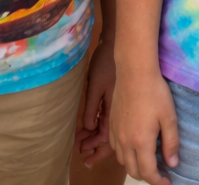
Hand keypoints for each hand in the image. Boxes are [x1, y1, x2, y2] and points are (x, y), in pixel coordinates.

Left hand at [76, 37, 115, 167]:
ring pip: (108, 128)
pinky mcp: (116, 99)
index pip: (105, 138)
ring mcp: (118, 105)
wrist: (116, 44)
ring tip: (81, 140)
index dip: (95, 148)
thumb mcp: (95, 86)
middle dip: (95, 146)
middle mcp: (118, 111)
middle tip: (81, 150)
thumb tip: (89, 127)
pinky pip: (108, 119)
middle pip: (108, 137)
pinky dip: (98, 125)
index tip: (83, 154)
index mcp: (114, 110)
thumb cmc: (105, 63)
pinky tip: (90, 126)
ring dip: (95, 136)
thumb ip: (92, 108)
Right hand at [111, 64, 178, 184]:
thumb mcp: (169, 117)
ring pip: (123, 161)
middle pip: (133, 171)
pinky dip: (125, 154)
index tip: (167, 182)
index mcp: (141, 142)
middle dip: (147, 176)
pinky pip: (115, 148)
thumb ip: (171, 143)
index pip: (148, 173)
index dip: (158, 181)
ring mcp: (116, 133)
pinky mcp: (111, 124)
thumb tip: (172, 163)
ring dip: (135, 165)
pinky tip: (135, 145)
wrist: (134, 71)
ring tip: (148, 159)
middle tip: (160, 171)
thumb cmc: (155, 92)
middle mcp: (125, 142)